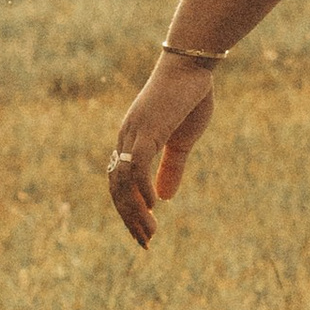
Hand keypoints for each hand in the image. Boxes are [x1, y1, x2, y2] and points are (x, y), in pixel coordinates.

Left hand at [105, 57, 216, 248]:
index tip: (144, 234)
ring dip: (134, 211)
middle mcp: (126, 140)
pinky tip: (152, 206)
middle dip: (129, 219)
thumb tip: (163, 198)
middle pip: (117, 188)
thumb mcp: (182, 141)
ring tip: (149, 233)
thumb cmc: (188, 98)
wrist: (192, 64)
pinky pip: (137, 165)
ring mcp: (133, 134)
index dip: (129, 211)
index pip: (120, 185)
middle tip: (144, 244)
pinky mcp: (147, 129)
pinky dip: (141, 188)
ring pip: (123, 181)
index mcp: (132, 142)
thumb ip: (171, 168)